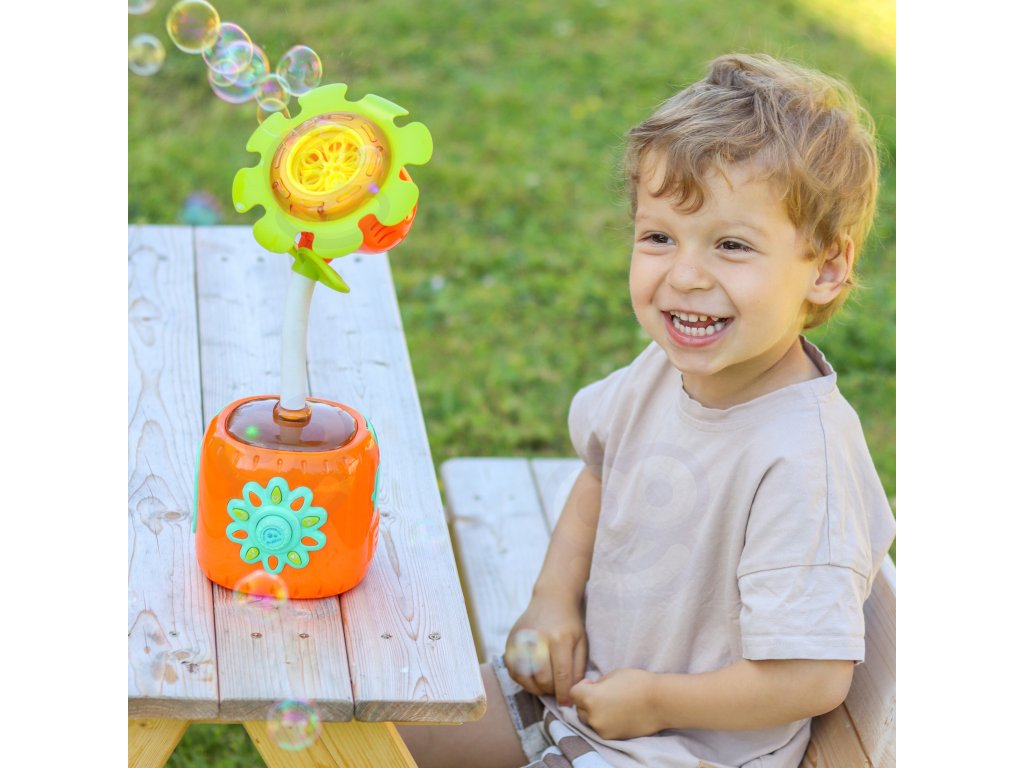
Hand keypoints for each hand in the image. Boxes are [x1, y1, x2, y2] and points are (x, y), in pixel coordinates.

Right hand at [504, 591, 586, 705]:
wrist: (551, 598)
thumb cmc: (570, 623)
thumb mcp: (581, 642)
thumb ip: (578, 668)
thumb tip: (571, 692)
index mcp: (560, 640)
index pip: (562, 677)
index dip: (564, 695)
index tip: (567, 702)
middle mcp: (538, 640)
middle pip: (543, 679)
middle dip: (551, 691)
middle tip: (556, 691)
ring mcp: (522, 640)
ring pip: (525, 677)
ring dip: (536, 688)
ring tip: (545, 686)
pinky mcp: (510, 641)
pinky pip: (513, 670)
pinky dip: (522, 680)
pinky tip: (532, 678)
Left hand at [570, 669, 662, 739]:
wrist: (660, 701)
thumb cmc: (637, 682)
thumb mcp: (612, 674)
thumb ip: (597, 684)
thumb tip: (591, 689)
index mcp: (590, 698)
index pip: (573, 694)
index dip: (581, 687)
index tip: (591, 683)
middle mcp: (593, 716)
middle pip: (579, 709)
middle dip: (586, 701)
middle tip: (602, 694)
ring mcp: (602, 729)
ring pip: (589, 721)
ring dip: (595, 713)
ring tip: (611, 704)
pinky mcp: (612, 737)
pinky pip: (601, 729)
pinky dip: (605, 722)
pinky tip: (617, 713)